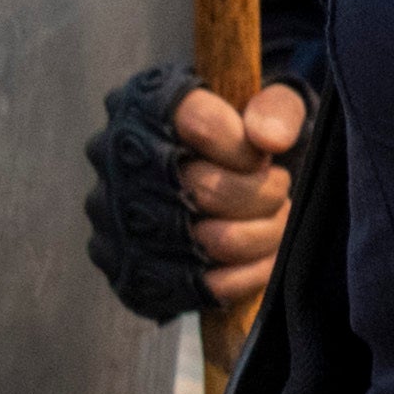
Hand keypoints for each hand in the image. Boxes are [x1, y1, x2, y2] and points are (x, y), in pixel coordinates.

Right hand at [85, 62, 313, 323]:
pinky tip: (261, 255)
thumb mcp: (266, 106)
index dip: (247, 146)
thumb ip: (278, 108)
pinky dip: (251, 274)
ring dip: (264, 234)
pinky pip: (208, 287)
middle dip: (262, 193)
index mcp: (142, 105)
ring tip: (271, 219)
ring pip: (215, 241)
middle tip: (276, 189)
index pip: (199, 123)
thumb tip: (269, 138)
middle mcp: (116, 161)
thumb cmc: (241, 139)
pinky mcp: (132, 276)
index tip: (262, 154)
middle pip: (207, 188)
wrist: (213, 184)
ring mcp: (116, 223)